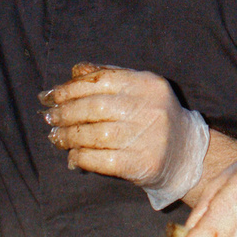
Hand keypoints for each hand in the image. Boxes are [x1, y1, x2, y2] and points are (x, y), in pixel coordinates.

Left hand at [41, 65, 209, 202]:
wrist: (186, 155)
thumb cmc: (153, 118)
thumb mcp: (138, 90)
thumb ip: (109, 77)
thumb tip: (74, 72)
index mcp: (148, 84)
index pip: (101, 81)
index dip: (71, 89)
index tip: (52, 96)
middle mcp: (151, 108)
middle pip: (95, 107)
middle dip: (66, 112)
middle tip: (50, 118)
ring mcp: (149, 137)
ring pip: (96, 135)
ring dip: (69, 136)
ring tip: (56, 137)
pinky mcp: (144, 164)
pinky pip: (102, 160)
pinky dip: (82, 156)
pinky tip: (73, 155)